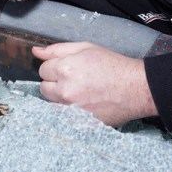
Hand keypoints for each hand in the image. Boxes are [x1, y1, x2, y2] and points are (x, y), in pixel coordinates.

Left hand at [33, 42, 156, 125]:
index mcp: (65, 69)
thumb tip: (36, 51)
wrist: (135, 88)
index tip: (68, 68)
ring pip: (52, 103)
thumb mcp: (86, 48)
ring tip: (80, 92)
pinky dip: (69, 110)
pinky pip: (62, 116)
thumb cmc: (113, 66)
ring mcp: (71, 109)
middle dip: (55, 83)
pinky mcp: (78, 123)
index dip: (55, 67)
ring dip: (60, 97)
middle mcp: (65, 91)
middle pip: (43, 88)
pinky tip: (83, 103)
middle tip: (74, 80)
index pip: (43, 69)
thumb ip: (58, 49)